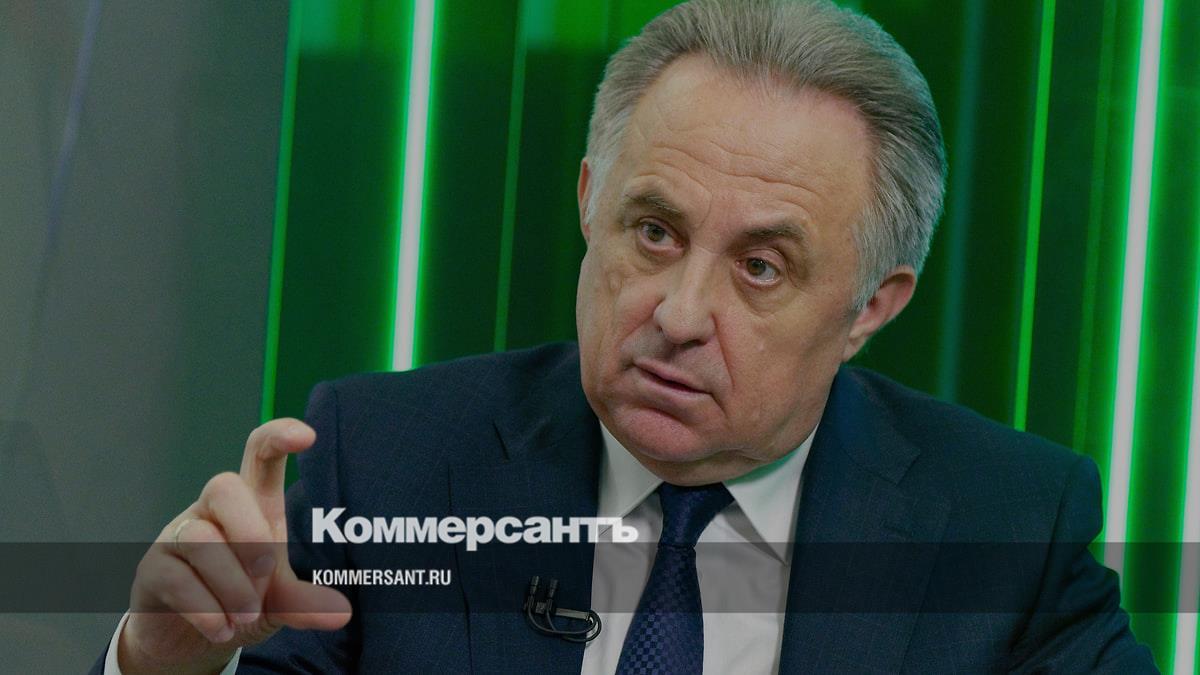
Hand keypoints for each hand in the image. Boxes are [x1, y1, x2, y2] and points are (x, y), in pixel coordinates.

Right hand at [117, 419, 351, 673]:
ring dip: (231, 585)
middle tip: (265, 572)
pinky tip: (221, 629)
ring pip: (201, 540)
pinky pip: (178, 579)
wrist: (189, 638)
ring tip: (245, 617)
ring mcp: (179, 535)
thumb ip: (306, 603)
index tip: (307, 436)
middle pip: (223, 486)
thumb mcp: (279, 602)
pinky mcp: (154, 568)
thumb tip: (342, 614)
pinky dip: (206, 610)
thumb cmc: (239, 599)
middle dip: (250, 532)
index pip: (259, 454)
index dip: (279, 437)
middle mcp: (213, 510)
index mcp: (253, 505)